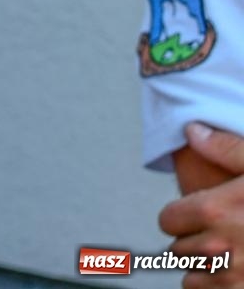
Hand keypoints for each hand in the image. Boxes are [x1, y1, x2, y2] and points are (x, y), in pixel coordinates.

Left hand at [160, 123, 243, 287]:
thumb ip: (226, 149)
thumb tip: (193, 130)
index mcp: (216, 210)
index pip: (168, 220)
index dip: (182, 217)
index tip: (202, 215)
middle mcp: (219, 247)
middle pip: (178, 250)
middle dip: (195, 243)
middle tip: (223, 236)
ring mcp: (233, 278)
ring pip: (194, 279)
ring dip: (207, 271)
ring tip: (235, 256)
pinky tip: (241, 274)